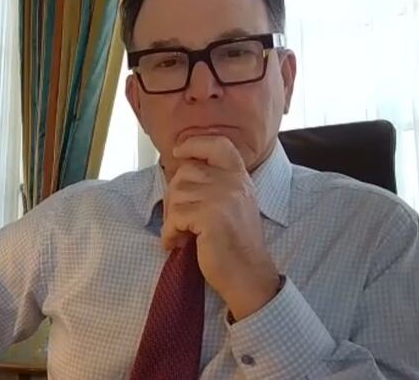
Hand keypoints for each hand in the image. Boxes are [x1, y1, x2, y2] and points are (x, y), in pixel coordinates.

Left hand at [161, 135, 279, 319]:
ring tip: (180, 235)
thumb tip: (179, 174)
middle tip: (177, 221)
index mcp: (239, 177)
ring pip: (177, 194)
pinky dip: (170, 233)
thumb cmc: (234, 244)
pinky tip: (176, 244)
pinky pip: (175, 216)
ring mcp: (223, 197)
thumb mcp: (233, 205)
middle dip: (174, 197)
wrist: (249, 275)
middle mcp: (233, 182)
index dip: (195, 143)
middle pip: (185, 172)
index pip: (218, 144)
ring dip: (171, 218)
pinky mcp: (211, 216)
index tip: (179, 151)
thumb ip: (215, 185)